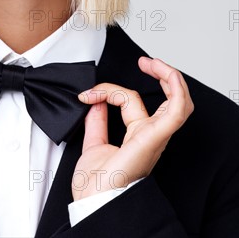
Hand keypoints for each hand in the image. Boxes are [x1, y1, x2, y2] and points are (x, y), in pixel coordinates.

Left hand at [72, 56, 193, 200]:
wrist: (93, 204)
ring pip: (178, 102)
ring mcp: (155, 137)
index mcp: (139, 137)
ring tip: (153, 63)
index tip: (88, 94)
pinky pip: (176, 112)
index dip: (109, 90)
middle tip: (146, 62)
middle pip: (168, 99)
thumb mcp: (93, 146)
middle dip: (162, 75)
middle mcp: (151, 136)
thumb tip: (95, 101)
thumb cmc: (96, 187)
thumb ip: (96, 123)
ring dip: (170, 77)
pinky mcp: (153, 138)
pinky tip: (165, 74)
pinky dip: (176, 90)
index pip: (130, 100)